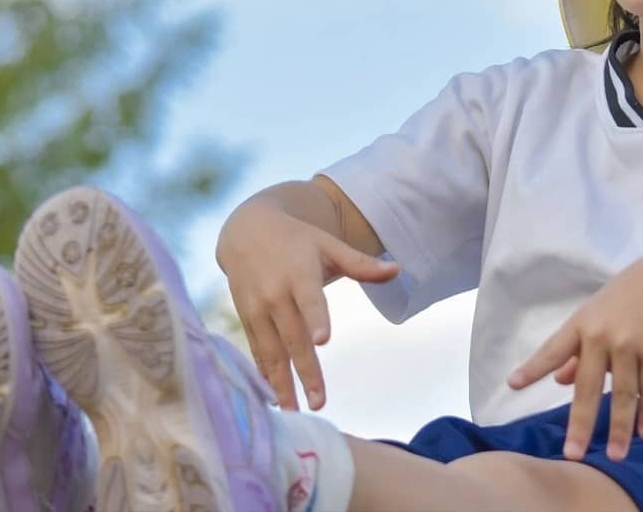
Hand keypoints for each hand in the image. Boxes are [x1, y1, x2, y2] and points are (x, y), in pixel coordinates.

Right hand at [217, 196, 399, 411]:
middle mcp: (275, 294)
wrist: (246, 231)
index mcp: (299, 274)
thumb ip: (360, 263)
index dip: (316, 318)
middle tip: (318, 402)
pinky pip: (256, 352)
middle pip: (292, 337)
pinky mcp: (246, 320)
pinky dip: (263, 375)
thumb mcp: (327, 245)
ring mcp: (257, 310)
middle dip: (305, 371)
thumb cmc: (297, 240)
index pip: (310, 299)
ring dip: (280, 384)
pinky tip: (271, 399)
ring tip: (293, 412)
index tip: (322, 340)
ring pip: (271, 352)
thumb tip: (397, 269)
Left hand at [506, 239, 642, 461]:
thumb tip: (559, 381)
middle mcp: (602, 335)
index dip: (534, 367)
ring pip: (623, 394)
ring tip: (616, 455)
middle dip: (581, 423)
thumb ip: (579, 350)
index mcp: (582, 324)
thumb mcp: (598, 313)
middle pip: (588, 386)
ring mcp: (631, 344)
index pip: (553, 349)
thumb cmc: (631, 296)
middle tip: (573, 454)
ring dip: (620, 428)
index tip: (513, 384)